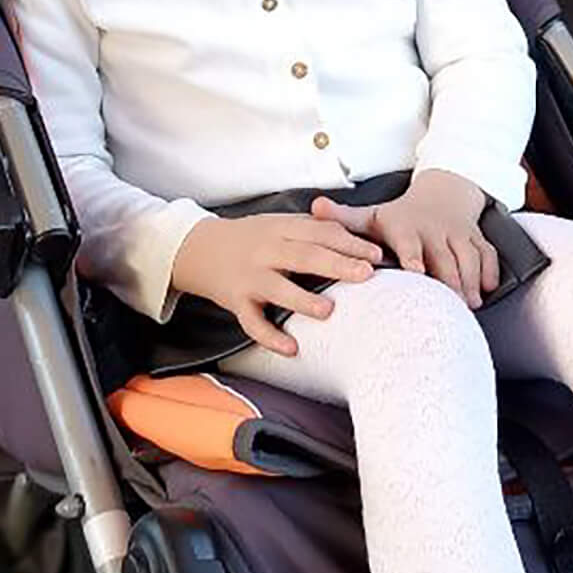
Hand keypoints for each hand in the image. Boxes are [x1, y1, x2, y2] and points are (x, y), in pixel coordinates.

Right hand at [170, 212, 383, 356]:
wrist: (196, 248)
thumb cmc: (249, 238)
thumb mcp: (277, 223)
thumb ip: (311, 228)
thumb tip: (357, 237)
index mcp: (280, 228)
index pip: (319, 232)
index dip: (349, 242)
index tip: (376, 254)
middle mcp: (265, 251)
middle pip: (304, 256)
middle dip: (337, 265)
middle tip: (366, 275)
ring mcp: (249, 277)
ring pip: (278, 289)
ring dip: (303, 300)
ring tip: (328, 311)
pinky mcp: (235, 301)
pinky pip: (253, 322)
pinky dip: (271, 337)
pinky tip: (292, 348)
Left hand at [309, 170, 500, 308]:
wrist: (443, 193)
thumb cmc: (400, 215)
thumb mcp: (372, 214)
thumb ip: (344, 217)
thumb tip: (314, 207)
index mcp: (406, 225)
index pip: (410, 241)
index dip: (413, 255)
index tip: (415, 272)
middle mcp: (434, 229)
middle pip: (444, 255)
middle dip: (449, 279)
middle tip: (451, 305)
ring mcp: (458, 234)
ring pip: (469, 256)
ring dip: (471, 280)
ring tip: (469, 304)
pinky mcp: (476, 238)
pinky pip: (488, 253)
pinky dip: (490, 271)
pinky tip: (487, 291)